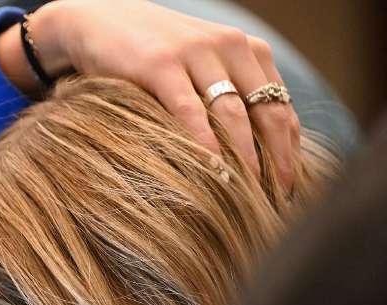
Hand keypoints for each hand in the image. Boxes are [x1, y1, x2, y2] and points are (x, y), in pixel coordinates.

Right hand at [0, 0, 300, 188]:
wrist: (97, 23)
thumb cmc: (151, 53)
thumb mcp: (199, 65)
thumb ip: (227, 92)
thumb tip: (256, 150)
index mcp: (246, 49)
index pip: (283, 106)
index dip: (290, 150)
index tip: (288, 187)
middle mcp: (229, 45)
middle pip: (268, 112)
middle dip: (277, 160)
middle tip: (278, 199)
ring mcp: (195, 52)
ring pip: (234, 114)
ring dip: (245, 158)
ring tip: (248, 194)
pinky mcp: (160, 64)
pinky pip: (190, 111)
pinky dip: (203, 143)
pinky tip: (211, 170)